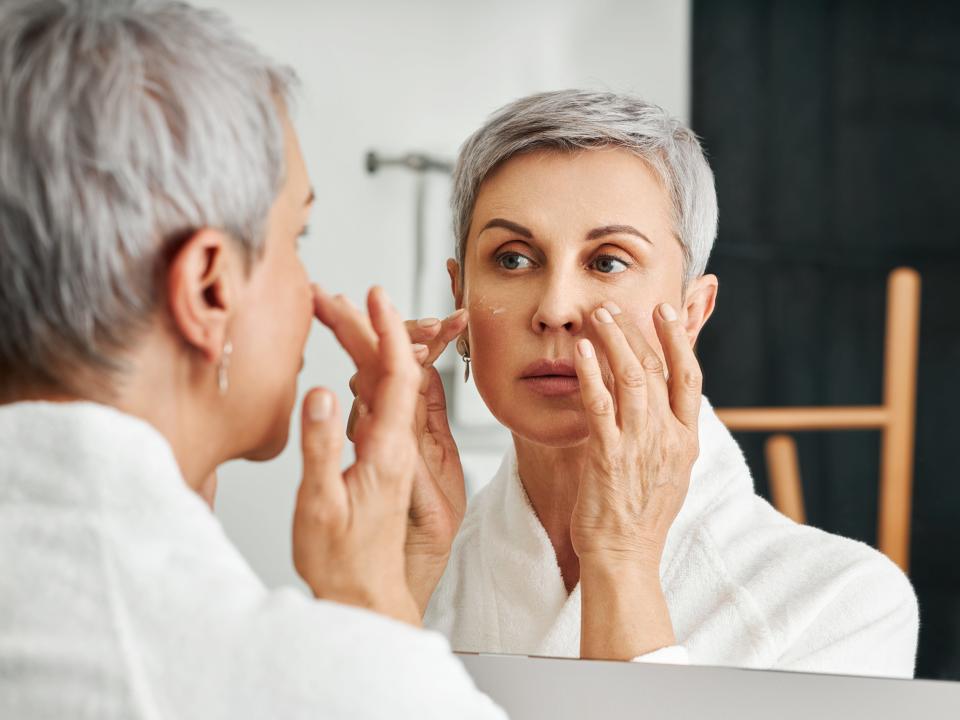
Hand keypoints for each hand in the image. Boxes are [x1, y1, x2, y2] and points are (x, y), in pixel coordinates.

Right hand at [347, 310, 468, 614]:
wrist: (362, 596)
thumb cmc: (341, 559)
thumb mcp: (321, 503)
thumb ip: (322, 447)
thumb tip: (323, 392)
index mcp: (389, 451)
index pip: (399, 376)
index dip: (389, 332)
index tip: (375, 296)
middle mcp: (397, 445)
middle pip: (389, 371)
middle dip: (363, 327)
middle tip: (329, 297)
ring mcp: (390, 451)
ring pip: (383, 384)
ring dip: (362, 345)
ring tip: (333, 313)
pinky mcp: (380, 458)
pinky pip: (377, 405)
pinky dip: (361, 375)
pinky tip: (347, 363)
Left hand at [572, 301, 701, 658]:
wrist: (625, 556)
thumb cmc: (640, 516)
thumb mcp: (668, 471)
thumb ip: (665, 434)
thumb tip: (656, 404)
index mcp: (686, 440)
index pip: (689, 378)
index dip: (677, 340)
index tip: (664, 311)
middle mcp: (668, 438)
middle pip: (656, 369)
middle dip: (636, 331)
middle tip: (615, 304)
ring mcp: (640, 445)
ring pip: (631, 379)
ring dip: (614, 341)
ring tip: (598, 314)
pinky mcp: (608, 456)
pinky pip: (600, 405)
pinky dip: (591, 374)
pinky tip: (581, 351)